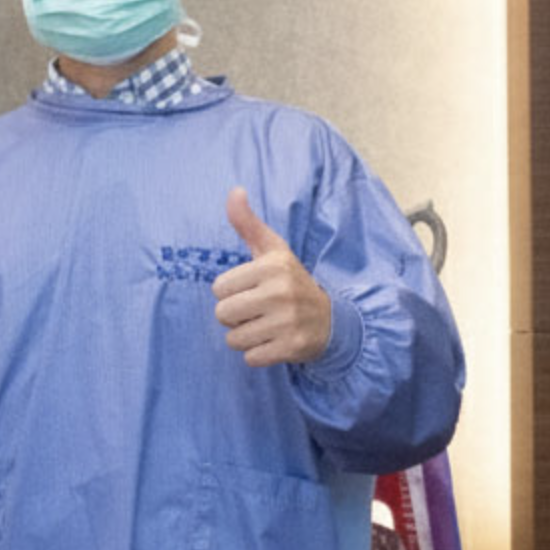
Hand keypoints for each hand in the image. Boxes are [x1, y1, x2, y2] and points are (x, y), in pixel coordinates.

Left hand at [211, 187, 331, 366]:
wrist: (331, 320)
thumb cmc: (290, 281)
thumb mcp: (273, 250)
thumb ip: (248, 224)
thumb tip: (234, 191)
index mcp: (273, 265)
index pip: (218, 288)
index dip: (230, 293)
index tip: (252, 290)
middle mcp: (281, 292)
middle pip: (222, 314)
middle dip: (234, 317)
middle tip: (257, 311)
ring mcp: (288, 321)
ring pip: (233, 339)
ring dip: (244, 337)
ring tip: (265, 326)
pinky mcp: (292, 347)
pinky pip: (250, 358)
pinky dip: (257, 354)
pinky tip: (274, 342)